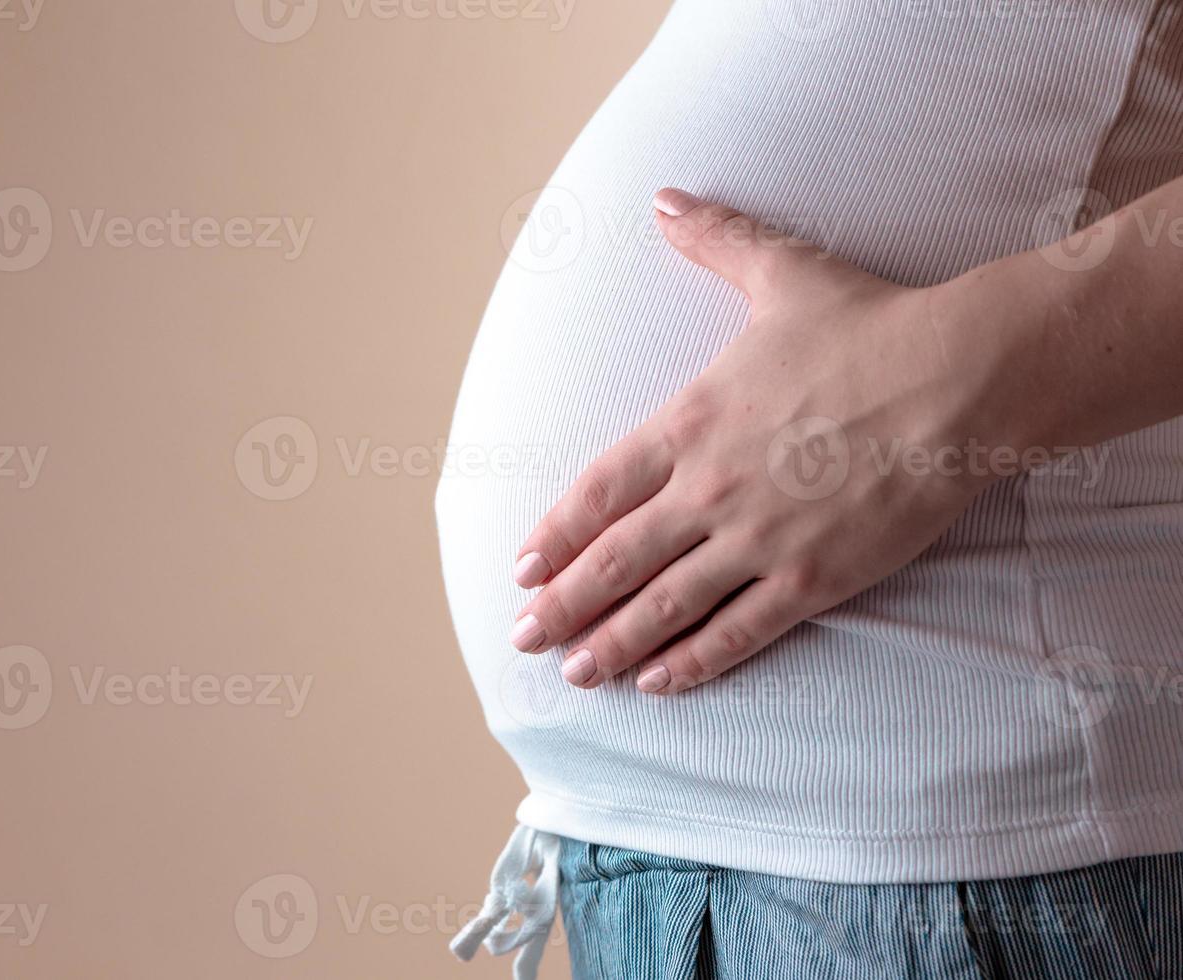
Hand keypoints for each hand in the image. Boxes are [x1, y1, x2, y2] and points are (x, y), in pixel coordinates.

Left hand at [508, 188, 994, 693]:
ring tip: (576, 672)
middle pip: (615, 560)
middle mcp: (709, 489)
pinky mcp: (814, 578)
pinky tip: (659, 684)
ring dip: (612, 644)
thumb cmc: (868, 325)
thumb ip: (714, 241)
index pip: (598, 492)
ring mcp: (759, 539)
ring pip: (665, 606)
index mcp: (691, 423)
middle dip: (563, 604)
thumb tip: (666, 198)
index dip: (555, 535)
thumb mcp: (780, 273)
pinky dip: (694, 661)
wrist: (960, 376)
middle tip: (524, 637)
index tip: (523, 566)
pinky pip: (739, 631)